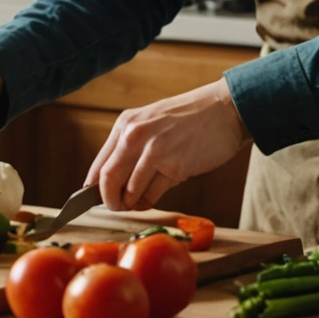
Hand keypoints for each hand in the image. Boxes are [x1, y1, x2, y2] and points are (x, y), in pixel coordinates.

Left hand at [86, 78, 250, 210]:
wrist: (224, 109)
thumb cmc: (189, 119)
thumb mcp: (152, 124)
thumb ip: (132, 149)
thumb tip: (112, 185)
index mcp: (126, 124)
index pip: (99, 165)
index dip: (94, 189)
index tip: (97, 201)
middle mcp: (135, 136)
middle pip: (107, 181)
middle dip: (109, 201)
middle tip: (116, 207)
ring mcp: (154, 151)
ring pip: (130, 192)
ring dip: (133, 203)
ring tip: (140, 200)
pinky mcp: (174, 166)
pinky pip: (153, 194)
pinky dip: (150, 201)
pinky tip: (156, 192)